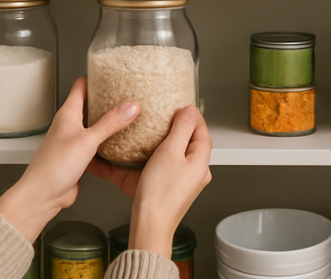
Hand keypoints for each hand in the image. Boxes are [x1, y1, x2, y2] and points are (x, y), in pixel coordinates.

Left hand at [0, 77, 140, 241]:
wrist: (43, 195)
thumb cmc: (54, 166)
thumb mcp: (87, 140)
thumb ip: (110, 123)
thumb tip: (131, 106)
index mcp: (68, 114)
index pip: (81, 86)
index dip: (96, 77)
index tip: (114, 74)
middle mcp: (69, 125)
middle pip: (90, 104)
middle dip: (108, 99)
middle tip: (128, 95)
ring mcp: (73, 141)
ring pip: (93, 125)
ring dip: (109, 121)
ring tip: (129, 116)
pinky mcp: (79, 157)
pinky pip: (95, 143)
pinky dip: (107, 140)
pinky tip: (121, 142)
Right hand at [88, 105, 211, 257]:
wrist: (148, 226)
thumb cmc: (160, 194)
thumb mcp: (171, 152)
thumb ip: (182, 129)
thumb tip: (191, 110)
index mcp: (200, 162)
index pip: (202, 130)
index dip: (191, 115)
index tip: (179, 104)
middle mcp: (192, 172)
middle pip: (186, 142)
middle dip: (173, 127)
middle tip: (161, 114)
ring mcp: (178, 181)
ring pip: (170, 154)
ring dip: (157, 142)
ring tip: (146, 130)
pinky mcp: (162, 188)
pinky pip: (155, 167)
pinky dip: (143, 158)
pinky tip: (128, 154)